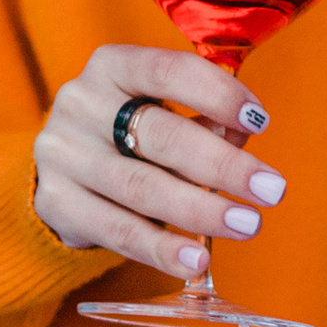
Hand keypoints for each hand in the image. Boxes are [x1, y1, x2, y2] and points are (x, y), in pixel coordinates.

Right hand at [31, 44, 287, 286]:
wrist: (64, 171)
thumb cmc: (130, 135)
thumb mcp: (163, 113)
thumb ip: (203, 122)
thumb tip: (241, 137)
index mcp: (111, 66)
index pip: (168, 71)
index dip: (218, 95)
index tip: (260, 121)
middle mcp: (80, 103)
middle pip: (160, 135)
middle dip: (223, 165)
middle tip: (271, 189)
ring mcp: (62, 154)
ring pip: (141, 187)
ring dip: (202, 211)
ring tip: (247, 225)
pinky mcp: (55, 202)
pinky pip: (117, 230)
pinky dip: (161, 250)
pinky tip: (196, 260)